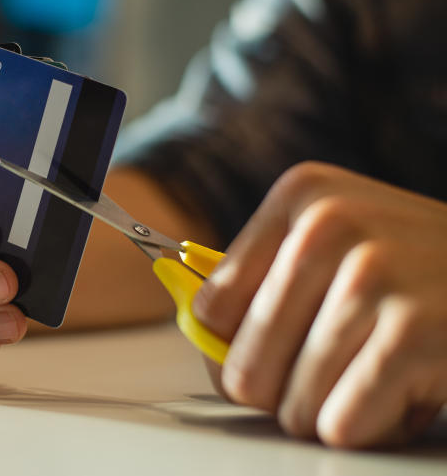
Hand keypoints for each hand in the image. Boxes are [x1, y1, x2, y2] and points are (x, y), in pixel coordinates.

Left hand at [193, 162, 446, 446]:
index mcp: (301, 195)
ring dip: (330, 413)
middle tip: (330, 376)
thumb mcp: (338, 246)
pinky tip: (402, 394)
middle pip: (245, 366)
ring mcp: (372, 275)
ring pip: (293, 403)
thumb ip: (263, 288)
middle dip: (282, 394)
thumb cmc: (416, 272)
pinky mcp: (414, 331)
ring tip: (375, 376)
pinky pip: (342, 423)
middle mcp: (329, 224)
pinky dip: (368, 428)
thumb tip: (207, 348)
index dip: (236, 348)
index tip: (272, 350)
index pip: (211, 307)